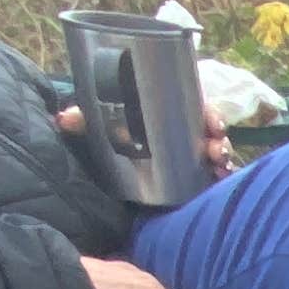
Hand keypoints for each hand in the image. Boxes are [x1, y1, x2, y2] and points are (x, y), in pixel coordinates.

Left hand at [56, 99, 237, 175]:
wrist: (101, 171)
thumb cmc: (104, 138)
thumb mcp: (95, 127)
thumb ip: (83, 120)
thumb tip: (65, 119)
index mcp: (163, 114)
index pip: (194, 108)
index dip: (209, 112)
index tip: (215, 122)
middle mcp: (179, 133)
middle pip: (209, 131)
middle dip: (219, 139)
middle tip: (216, 147)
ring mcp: (185, 157)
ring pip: (214, 153)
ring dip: (222, 157)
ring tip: (220, 165)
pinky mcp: (186, 179)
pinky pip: (210, 177)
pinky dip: (220, 178)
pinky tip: (222, 181)